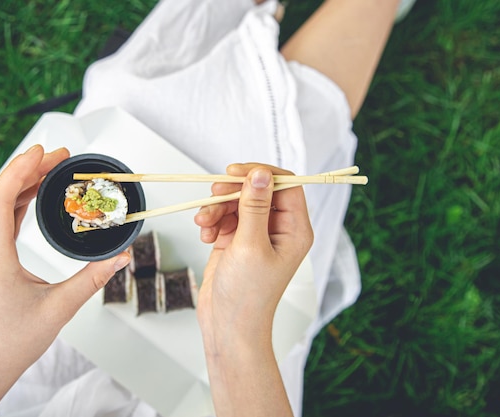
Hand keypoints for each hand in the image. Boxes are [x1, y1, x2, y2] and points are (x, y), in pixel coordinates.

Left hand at [0, 145, 130, 416]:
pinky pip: (0, 218)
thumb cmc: (11, 341)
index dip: (20, 170)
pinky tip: (34, 194)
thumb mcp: (59, 309)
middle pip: (0, 195)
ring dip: (23, 182)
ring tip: (51, 168)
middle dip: (29, 170)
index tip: (42, 152)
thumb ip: (93, 280)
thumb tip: (119, 258)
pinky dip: (18, 200)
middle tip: (59, 155)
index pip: (0, 199)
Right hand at [194, 163, 312, 416]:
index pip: (286, 186)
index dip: (261, 174)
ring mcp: (256, 234)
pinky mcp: (236, 240)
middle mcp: (278, 229)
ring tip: (204, 223)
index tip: (236, 172)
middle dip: (233, 191)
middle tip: (214, 193)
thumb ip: (255, 207)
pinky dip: (211, 221)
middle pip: (257, 190)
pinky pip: (223, 217)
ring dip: (216, 208)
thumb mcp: (250, 246)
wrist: (227, 325)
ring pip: (236, 202)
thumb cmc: (247, 296)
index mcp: (294, 230)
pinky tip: (205, 235)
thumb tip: (260, 175)